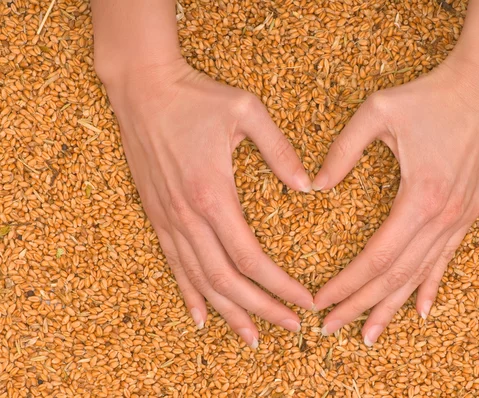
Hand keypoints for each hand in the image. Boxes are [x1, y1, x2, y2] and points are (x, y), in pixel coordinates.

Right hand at [103, 59, 313, 347]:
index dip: (280, 286)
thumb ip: (280, 150)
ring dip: (228, 312)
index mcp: (213, 195)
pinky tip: (201, 317)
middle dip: (261, 309)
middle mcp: (188, 216)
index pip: (251, 258)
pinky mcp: (157, 214)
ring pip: (199, 280)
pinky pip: (173, 264)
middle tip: (290, 328)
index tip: (304, 301)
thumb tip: (310, 186)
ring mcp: (168, 218)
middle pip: (226, 281)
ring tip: (252, 336)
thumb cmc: (196, 96)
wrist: (142, 87)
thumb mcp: (246, 112)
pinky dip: (188, 294)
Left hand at [312, 56, 478, 345]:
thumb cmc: (430, 96)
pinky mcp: (468, 213)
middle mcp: (443, 217)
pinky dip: (430, 287)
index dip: (347, 283)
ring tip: (369, 334)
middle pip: (395, 276)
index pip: (376, 257)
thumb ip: (343, 150)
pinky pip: (447, 260)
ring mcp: (460, 218)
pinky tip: (422, 311)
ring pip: (420, 275)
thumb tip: (314, 186)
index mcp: (419, 197)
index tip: (321, 301)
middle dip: (360, 306)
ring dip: (392, 306)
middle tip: (331, 329)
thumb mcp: (377, 112)